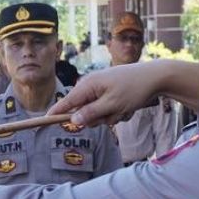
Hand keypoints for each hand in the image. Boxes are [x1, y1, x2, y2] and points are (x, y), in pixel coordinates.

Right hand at [49, 59, 198, 126]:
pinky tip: (128, 106)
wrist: (156, 77)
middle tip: (112, 114)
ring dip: (111, 116)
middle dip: (98, 118)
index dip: (55, 112)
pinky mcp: (111, 94)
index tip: (43, 121)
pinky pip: (108, 111)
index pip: (66, 102)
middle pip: (84, 112)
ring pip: (98, 114)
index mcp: (89, 86)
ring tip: (123, 108)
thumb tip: (72, 120)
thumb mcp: (112, 105)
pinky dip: (118, 112)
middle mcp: (92, 86)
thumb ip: (91, 114)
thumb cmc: (134, 89)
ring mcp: (102, 90)